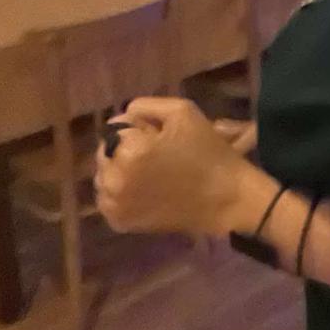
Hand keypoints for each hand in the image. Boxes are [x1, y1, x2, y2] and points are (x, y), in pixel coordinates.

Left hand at [94, 96, 250, 237]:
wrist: (225, 199)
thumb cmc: (207, 152)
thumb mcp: (184, 112)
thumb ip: (145, 106)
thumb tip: (122, 118)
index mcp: (128, 151)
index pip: (114, 129)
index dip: (138, 130)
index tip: (162, 137)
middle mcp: (114, 179)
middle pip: (105, 153)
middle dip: (125, 150)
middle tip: (157, 154)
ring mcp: (114, 205)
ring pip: (104, 176)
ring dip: (120, 171)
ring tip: (151, 174)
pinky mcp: (120, 223)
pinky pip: (107, 200)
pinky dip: (120, 193)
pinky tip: (145, 191)